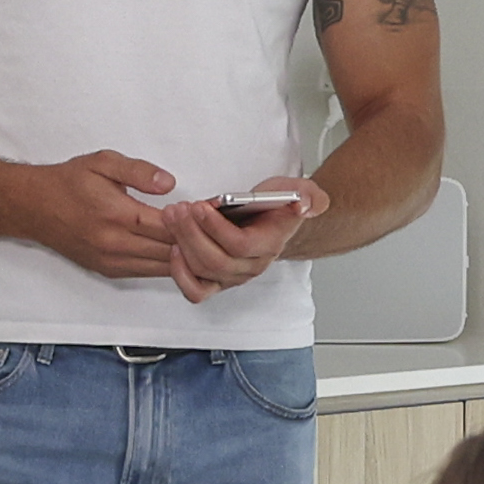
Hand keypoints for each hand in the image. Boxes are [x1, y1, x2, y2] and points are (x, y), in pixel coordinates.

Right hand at [27, 151, 209, 286]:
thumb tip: (169, 183)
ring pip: (161, 267)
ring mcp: (112, 261)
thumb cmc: (69, 182)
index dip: (193, 220)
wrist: (34, 207)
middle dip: (195, 241)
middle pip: (170, 251)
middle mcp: (115, 244)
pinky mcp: (108, 270)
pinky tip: (180, 252)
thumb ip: (138, 171)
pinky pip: (147, 273)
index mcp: (117, 215)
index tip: (209, 211)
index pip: (169, 226)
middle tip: (215, 229)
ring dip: (184, 257)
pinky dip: (167, 264)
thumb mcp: (103, 162)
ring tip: (203, 242)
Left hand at [156, 176, 313, 299]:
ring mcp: (232, 277)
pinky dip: (180, 274)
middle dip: (191, 233)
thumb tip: (303, 205)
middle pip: (216, 260)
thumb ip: (310, 197)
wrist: (274, 222)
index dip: (216, 227)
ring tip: (173, 216)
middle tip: (179, 209)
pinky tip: (174, 248)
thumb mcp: (301, 192)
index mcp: (269, 245)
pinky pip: (195, 291)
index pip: (240, 245)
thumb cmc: (279, 207)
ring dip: (182, 243)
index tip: (200, 206)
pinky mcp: (216, 281)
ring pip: (202, 271)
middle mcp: (251, 267)